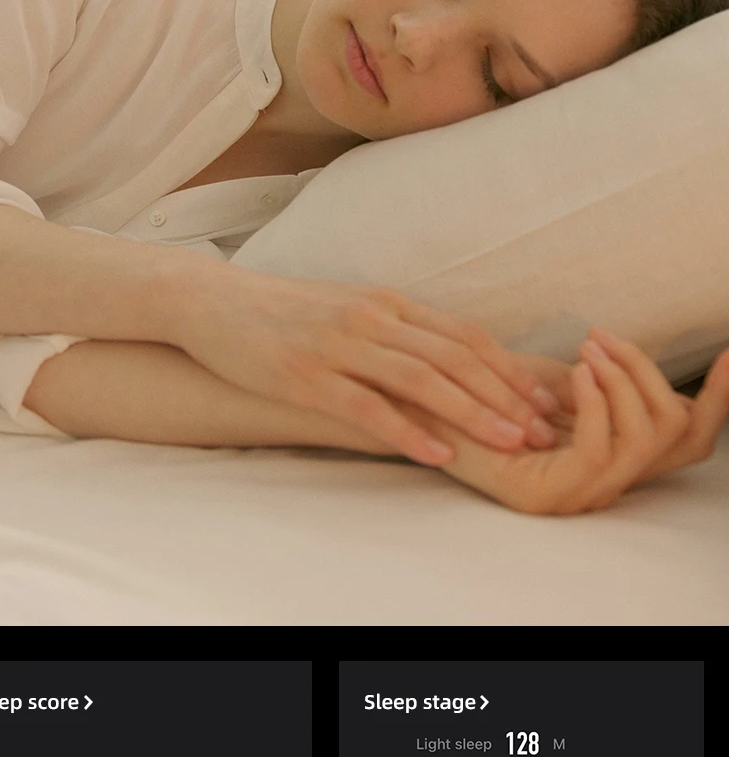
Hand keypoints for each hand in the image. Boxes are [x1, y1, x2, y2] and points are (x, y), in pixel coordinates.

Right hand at [173, 266, 560, 467]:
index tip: (545, 398)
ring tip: (509, 442)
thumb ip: (394, 332)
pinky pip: (366, 407)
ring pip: (422, 380)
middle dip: (506, 395)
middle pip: (455, 357)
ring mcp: (338, 346)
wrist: (210, 302)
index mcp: (388, 303)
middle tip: (543, 428)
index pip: (464, 335)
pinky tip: (436, 455)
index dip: (509, 367)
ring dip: (471, 413)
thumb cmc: (282, 313)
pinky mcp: (305, 375)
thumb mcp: (349, 311)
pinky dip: (406, 431)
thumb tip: (446, 363)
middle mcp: (371, 319)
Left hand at [417, 330, 728, 512]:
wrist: (416, 406)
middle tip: (606, 341)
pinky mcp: (547, 498)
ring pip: (648, 438)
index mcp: (616, 455)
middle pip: (683, 436)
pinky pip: (600, 451)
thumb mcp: (561, 373)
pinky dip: (598, 403)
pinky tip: (576, 372)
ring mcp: (578, 496)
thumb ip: (610, 374)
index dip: (721, 397)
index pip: (692, 438)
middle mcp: (605, 483)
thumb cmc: (481, 387)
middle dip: (656, 377)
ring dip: (625, 381)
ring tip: (588, 350)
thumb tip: (648, 355)